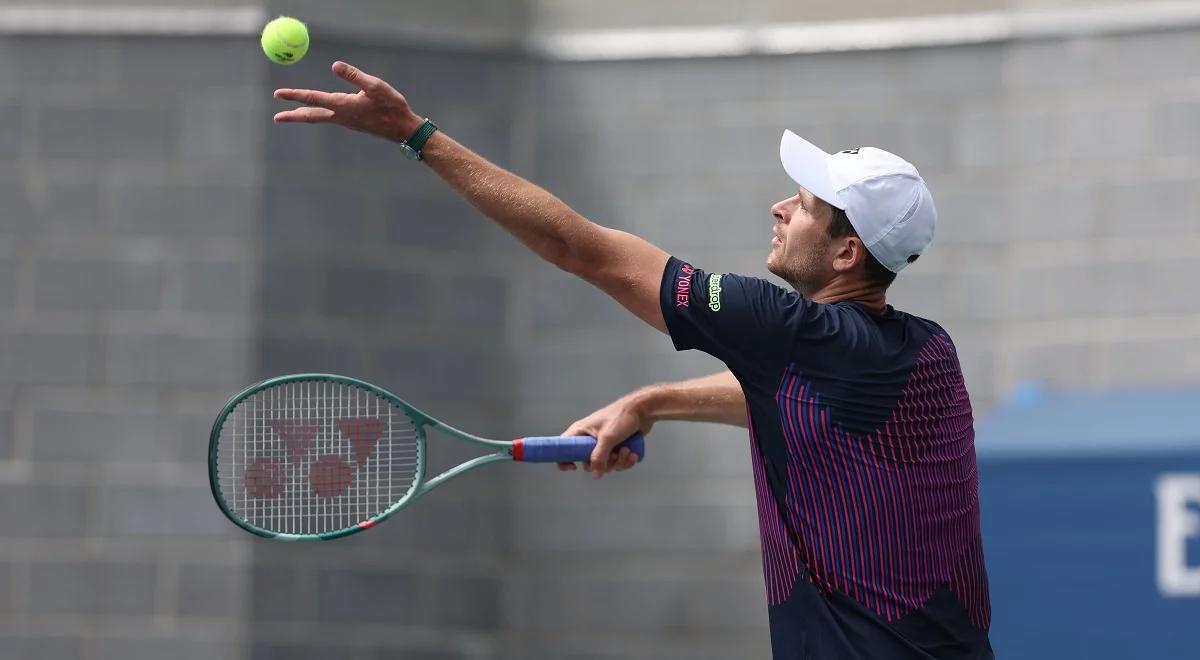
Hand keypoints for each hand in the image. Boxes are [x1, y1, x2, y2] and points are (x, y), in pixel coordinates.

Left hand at [273, 61, 423, 141]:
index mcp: (343, 105)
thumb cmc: (392, 106)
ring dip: (304, 116)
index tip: (278, 94)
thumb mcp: (375, 86)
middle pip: (311, 116)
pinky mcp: (353, 123)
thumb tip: (335, 65)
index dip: (294, 95)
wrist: (403, 129)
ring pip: (320, 118)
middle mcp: (341, 116)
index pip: (313, 98)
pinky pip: (331, 118)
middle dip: (293, 116)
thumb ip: (354, 75)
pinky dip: (319, 115)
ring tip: (291, 115)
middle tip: (276, 117)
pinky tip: (321, 113)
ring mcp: (347, 122)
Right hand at [559, 393, 652, 477]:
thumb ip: (599, 457)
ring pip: (605, 465)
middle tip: (615, 455)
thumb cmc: (622, 417)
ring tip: (627, 451)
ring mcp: (602, 444)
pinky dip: (625, 462)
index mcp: (580, 432)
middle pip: (588, 463)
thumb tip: (595, 474)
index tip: (574, 467)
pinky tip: (633, 454)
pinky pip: (616, 463)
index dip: (564, 459)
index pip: (563, 448)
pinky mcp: (614, 448)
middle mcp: (589, 439)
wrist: (643, 411)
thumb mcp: (608, 437)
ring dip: (618, 462)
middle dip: (604, 464)